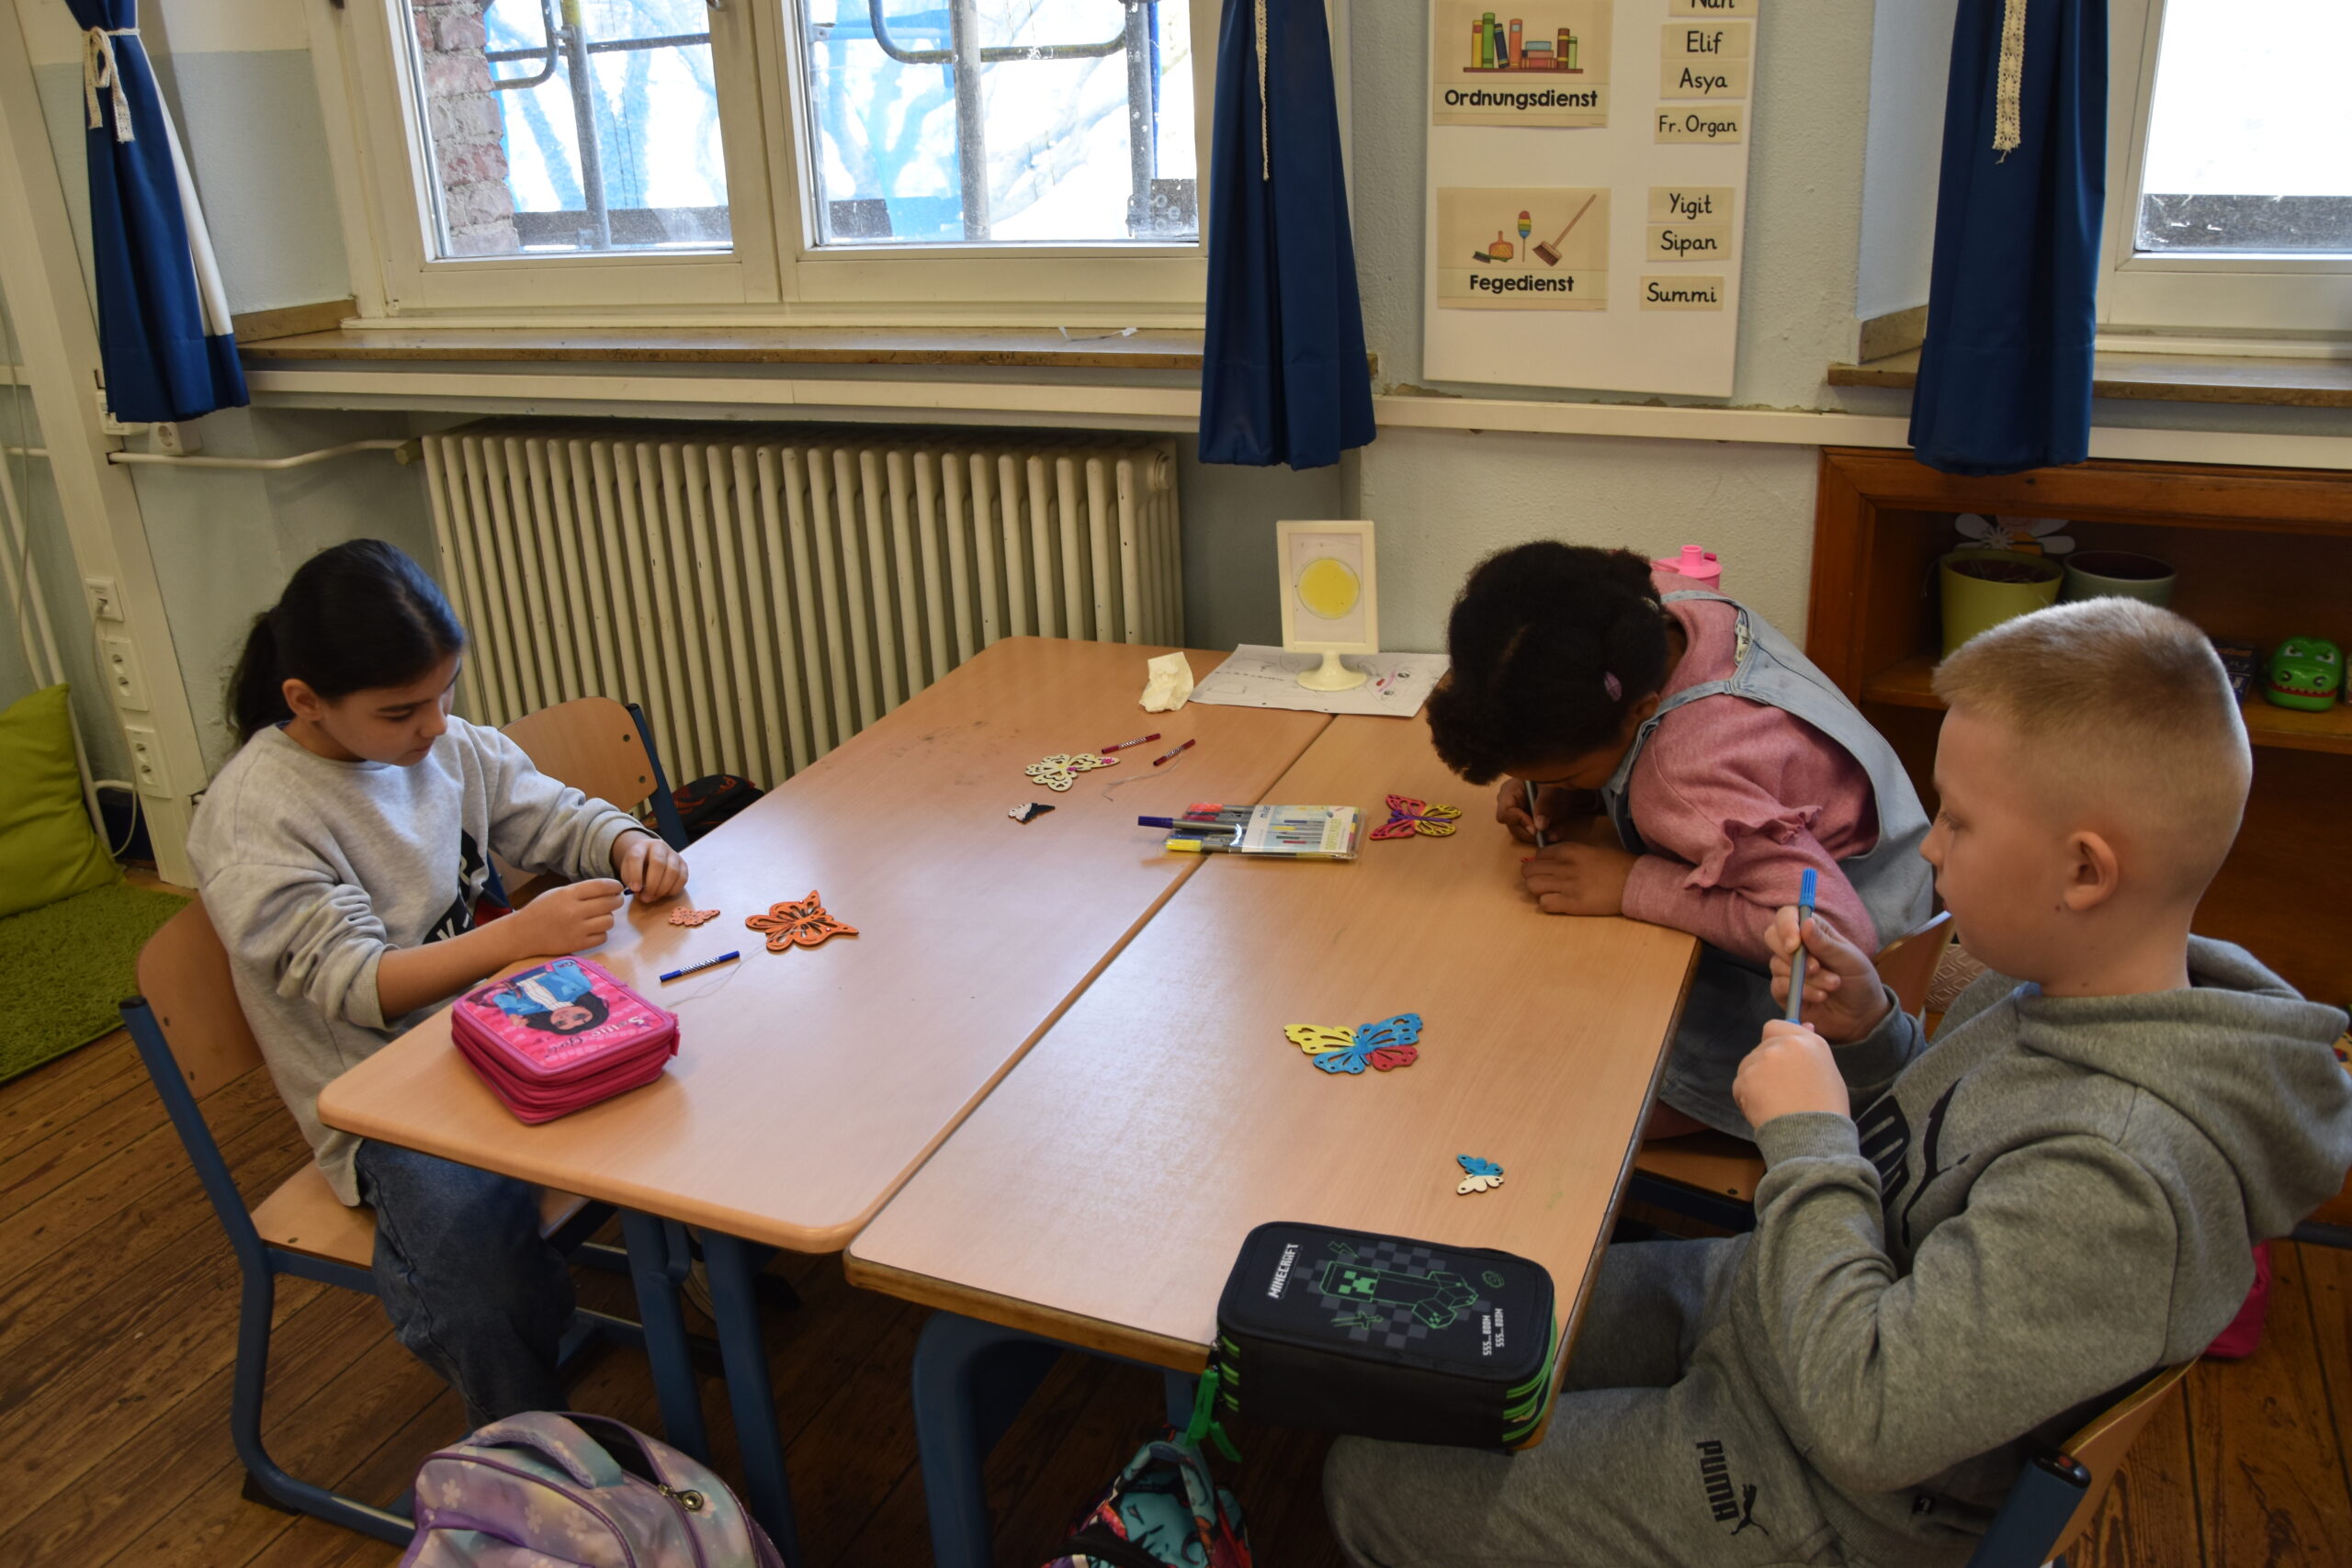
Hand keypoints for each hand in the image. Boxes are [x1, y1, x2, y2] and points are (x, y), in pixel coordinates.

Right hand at [503, 878, 624, 959]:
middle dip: (616, 900)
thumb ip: (581, 891)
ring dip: (608, 918)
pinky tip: (594, 930)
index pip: (601, 886)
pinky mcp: (577, 945)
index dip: (615, 886)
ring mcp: (577, 929)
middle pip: (609, 903)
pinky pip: (602, 937)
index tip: (618, 887)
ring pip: (609, 921)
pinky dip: (601, 933)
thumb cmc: (541, 910)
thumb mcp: (558, 893)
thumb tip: (609, 889)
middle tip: (615, 901)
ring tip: (600, 917)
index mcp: (568, 894)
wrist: (522, 934)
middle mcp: (574, 911)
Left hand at [612, 830, 687, 900]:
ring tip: (654, 897)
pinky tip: (664, 894)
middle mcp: (658, 847)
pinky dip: (673, 889)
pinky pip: (682, 878)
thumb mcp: (628, 871)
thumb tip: (641, 893)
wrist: (650, 857)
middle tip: (646, 897)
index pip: (637, 857)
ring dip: (663, 888)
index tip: (635, 889)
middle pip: (658, 863)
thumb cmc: (637, 866)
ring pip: (672, 871)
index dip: (635, 874)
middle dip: (652, 884)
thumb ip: (631, 881)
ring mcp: (673, 854)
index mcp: (640, 846)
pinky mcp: (683, 864)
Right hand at [1493, 778, 1595, 844]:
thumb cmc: (1554, 776)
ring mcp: (1517, 813)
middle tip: (1552, 835)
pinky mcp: (1527, 820)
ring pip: (1523, 833)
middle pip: (1514, 827)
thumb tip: (1539, 826)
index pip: (1505, 813)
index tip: (1536, 829)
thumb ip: (1545, 804)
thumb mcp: (1551, 787)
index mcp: (1510, 791)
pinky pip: (1531, 833)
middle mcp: (1509, 804)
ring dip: (1541, 836)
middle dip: (1533, 834)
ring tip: (1558, 833)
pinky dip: (1544, 835)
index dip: (1519, 822)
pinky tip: (1557, 831)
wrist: (1563, 778)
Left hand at [1521, 842, 1636, 915]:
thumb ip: (1568, 855)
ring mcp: (1568, 885)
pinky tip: (1560, 903)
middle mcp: (1565, 865)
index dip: (1541, 864)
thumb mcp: (1590, 851)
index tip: (1549, 870)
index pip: (1538, 855)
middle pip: (1528, 871)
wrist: (1635, 882)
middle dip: (1534, 877)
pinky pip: (1544, 904)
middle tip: (1547, 883)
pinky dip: (1548, 904)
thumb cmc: (1616, 866)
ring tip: (1552, 893)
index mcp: (1569, 850)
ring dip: (1539, 891)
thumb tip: (1546, 862)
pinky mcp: (1573, 904)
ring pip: (1532, 886)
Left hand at [1733, 1020, 1849, 1128]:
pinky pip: (1740, 1086)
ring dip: (1756, 1081)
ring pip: (1749, 1066)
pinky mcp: (1744, 1079)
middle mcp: (1782, 1045)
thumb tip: (1804, 1026)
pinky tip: (1765, 1110)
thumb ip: (1810, 1048)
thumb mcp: (1827, 1072)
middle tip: (1783, 1090)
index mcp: (1808, 1042)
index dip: (1776, 1041)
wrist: (1811, 1136)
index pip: (1776, 1026)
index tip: (1779, 1055)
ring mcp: (1760, 1060)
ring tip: (1776, 1103)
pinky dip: (1747, 1098)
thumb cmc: (1826, 1109)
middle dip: (1767, 1065)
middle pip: (1762, 1047)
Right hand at [1766, 906, 1889, 1043]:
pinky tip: (1821, 996)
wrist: (1862, 1016)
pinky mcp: (1784, 991)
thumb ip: (1825, 943)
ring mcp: (1787, 969)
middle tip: (1816, 967)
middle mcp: (1796, 947)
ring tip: (1832, 985)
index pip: (1787, 915)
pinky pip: (1779, 986)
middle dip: (1793, 955)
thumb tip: (1804, 922)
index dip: (1786, 925)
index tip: (1795, 944)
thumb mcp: (1849, 959)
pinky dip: (1802, 992)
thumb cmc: (1859, 981)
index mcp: (1813, 931)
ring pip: (1777, 964)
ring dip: (1807, 978)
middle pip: (1772, 936)